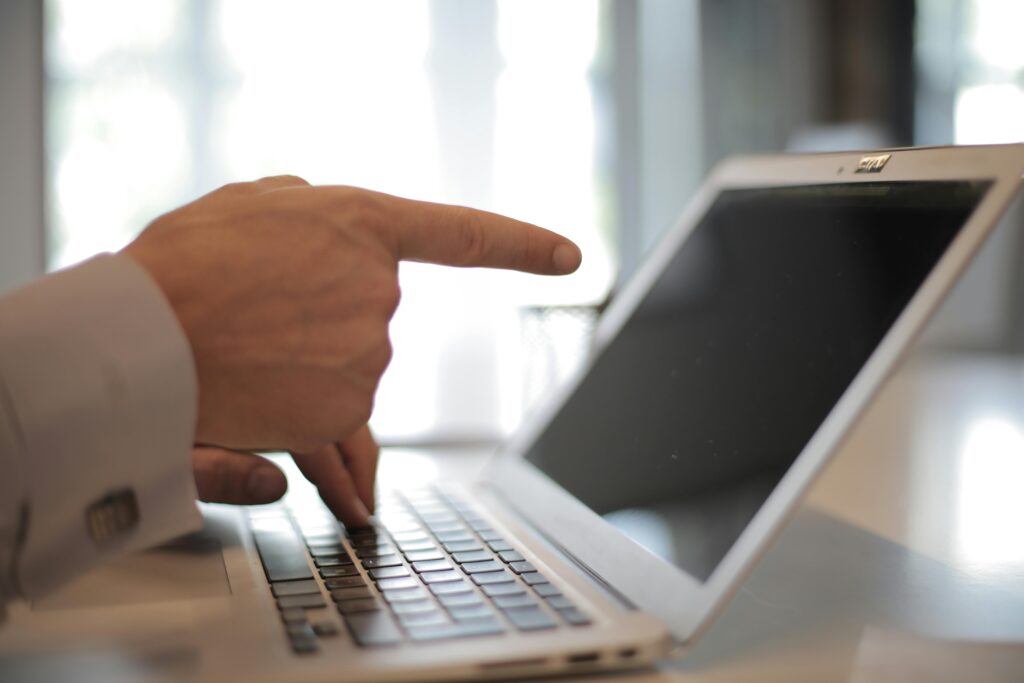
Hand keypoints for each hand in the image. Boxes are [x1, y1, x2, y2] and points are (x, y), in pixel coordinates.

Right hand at [125, 175, 579, 523]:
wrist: (141, 340)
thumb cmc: (182, 266)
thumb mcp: (250, 206)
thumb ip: (310, 215)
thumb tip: (344, 245)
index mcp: (361, 225)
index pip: (463, 235)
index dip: (521, 245)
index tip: (569, 256)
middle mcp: (379, 290)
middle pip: (370, 320)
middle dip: (324, 324)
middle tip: (261, 322)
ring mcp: (369, 353)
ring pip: (351, 371)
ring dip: (308, 370)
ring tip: (248, 357)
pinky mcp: (348, 410)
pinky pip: (339, 419)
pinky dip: (306, 415)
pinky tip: (261, 396)